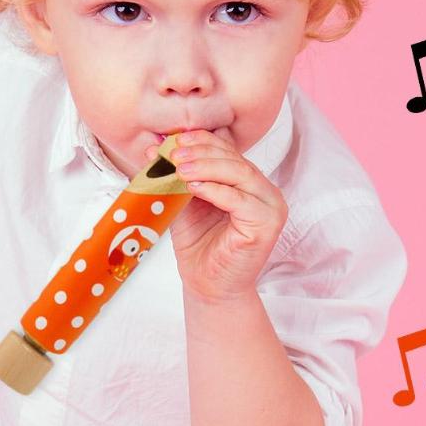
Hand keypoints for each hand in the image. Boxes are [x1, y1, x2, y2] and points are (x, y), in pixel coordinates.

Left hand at [144, 129, 287, 303]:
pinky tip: (194, 186)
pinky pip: (241, 200)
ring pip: (240, 174)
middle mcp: (264, 191)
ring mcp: (270, 207)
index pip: (228, 151)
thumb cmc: (199, 243)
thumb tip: (155, 148)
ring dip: (207, 167)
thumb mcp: (184, 199)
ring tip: (180, 168)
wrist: (207, 286)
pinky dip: (216, 190)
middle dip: (201, 153)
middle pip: (235, 160)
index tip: (176, 139)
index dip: (203, 141)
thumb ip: (175, 175)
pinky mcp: (267, 226)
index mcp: (248, 181)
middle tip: (174, 154)